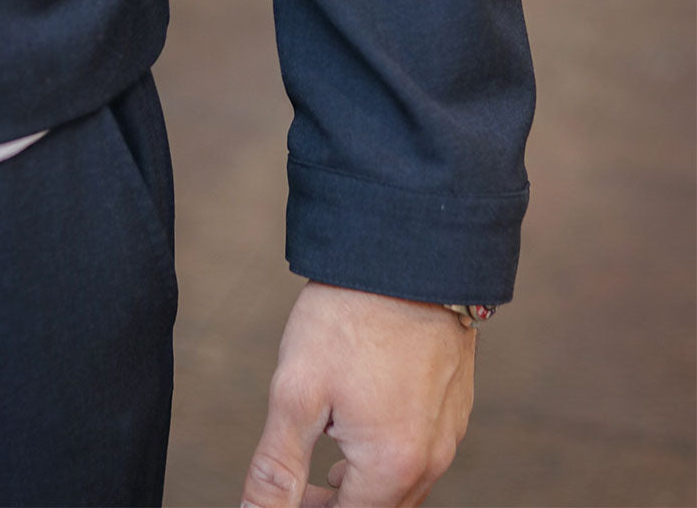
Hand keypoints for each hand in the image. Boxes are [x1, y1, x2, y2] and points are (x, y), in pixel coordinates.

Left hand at [241, 280, 475, 507]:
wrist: (408, 250)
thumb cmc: (352, 314)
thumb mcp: (298, 391)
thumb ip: (276, 468)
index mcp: (395, 465)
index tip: (281, 497)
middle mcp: (434, 456)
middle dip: (336, 505)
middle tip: (296, 489)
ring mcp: (451, 426)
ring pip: (405, 481)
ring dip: (365, 483)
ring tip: (326, 467)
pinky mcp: (457, 397)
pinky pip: (424, 448)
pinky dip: (390, 453)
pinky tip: (363, 425)